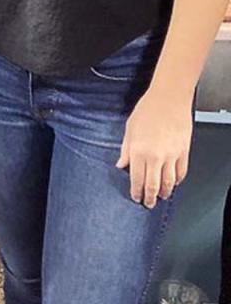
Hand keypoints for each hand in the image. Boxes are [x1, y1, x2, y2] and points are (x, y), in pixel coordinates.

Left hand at [116, 87, 191, 207]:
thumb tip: (120, 165)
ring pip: (169, 183)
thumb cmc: (147, 110)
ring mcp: (171, 156)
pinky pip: (181, 173)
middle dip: (150, 198)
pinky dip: (177, 181)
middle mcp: (155, 156)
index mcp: (138, 151)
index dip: (136, 191)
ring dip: (165, 192)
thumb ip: (125, 150)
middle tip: (148, 204)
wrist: (169, 99)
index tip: (135, 197)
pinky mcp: (184, 153)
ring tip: (161, 197)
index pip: (136, 179)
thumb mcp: (129, 129)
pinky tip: (173, 183)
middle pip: (153, 185)